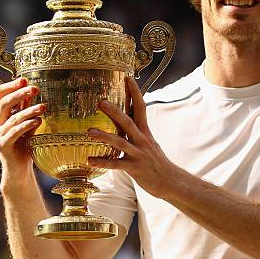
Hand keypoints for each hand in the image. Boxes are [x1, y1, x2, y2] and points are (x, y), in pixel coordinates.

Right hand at [0, 78, 44, 183]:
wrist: (19, 170)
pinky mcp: (3, 146)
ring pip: (13, 118)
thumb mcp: (28, 123)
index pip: (0, 94)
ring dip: (29, 110)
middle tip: (35, 89)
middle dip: (20, 94)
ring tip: (43, 107)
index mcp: (1, 115)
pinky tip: (38, 121)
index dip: (11, 85)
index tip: (25, 80)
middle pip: (5, 103)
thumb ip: (28, 109)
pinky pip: (14, 132)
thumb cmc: (25, 144)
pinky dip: (26, 125)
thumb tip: (34, 89)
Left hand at [87, 76, 177, 197]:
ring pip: (120, 142)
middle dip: (115, 111)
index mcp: (145, 131)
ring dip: (104, 136)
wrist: (170, 181)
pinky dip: (103, 162)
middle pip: (128, 122)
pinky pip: (117, 165)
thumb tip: (127, 118)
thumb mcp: (148, 142)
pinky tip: (90, 160)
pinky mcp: (135, 168)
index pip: (140, 107)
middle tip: (101, 101)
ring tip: (89, 131)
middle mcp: (142, 140)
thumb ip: (137, 130)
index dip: (134, 92)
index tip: (127, 77)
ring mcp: (139, 154)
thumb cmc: (155, 161)